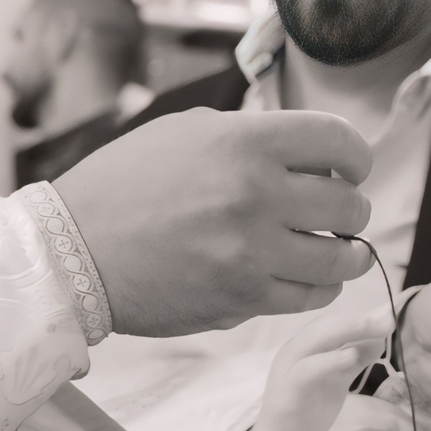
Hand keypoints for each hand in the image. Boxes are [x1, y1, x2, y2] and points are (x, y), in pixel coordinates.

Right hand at [58, 109, 374, 336]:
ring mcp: (252, 251)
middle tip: (339, 215)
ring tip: (339, 252)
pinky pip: (311, 297)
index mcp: (245, 142)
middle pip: (349, 205)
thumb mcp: (187, 132)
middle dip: (352, 209)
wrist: (73, 252)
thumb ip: (251, 135)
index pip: (340, 141)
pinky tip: (310, 279)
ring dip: (346, 255)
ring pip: (341, 259)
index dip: (357, 157)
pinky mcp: (243, 297)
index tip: (352, 170)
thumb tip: (306, 152)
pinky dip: (319, 288)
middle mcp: (256, 193)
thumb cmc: (126, 185)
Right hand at [255, 307, 390, 430]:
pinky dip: (329, 361)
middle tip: (388, 317)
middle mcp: (294, 351)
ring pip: (314, 340)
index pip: (333, 322)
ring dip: (346, 331)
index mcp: (305, 345)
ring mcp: (287, 369)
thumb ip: (357, 357)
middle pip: (325, 325)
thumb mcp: (339, 377)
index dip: (362, 316)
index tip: (391, 312)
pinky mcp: (287, 392)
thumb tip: (381, 335)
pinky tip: (351, 356)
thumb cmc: (311, 407)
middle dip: (358, 319)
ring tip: (375, 328)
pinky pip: (306, 370)